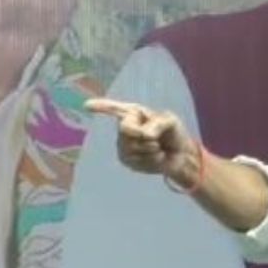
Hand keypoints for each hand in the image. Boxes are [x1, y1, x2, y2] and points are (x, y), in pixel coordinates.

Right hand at [85, 98, 200, 187]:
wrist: (180, 155)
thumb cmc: (174, 133)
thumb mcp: (171, 122)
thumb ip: (159, 124)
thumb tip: (143, 134)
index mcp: (134, 113)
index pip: (115, 109)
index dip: (101, 107)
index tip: (87, 106)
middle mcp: (125, 127)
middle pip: (126, 131)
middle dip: (145, 137)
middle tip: (157, 140)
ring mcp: (123, 145)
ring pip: (131, 148)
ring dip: (151, 150)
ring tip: (157, 148)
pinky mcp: (126, 160)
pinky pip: (136, 161)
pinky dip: (151, 160)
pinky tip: (156, 158)